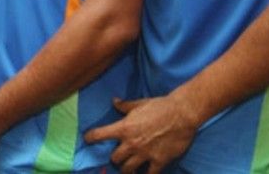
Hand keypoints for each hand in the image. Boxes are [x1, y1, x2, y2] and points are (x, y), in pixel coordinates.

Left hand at [84, 95, 198, 173]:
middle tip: (117, 157)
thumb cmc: (159, 106)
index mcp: (124, 128)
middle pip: (114, 158)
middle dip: (115, 158)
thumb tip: (114, 101)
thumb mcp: (138, 104)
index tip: (87, 139)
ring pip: (127, 169)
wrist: (181, 114)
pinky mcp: (158, 161)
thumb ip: (124, 106)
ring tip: (128, 168)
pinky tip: (144, 173)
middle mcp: (131, 143)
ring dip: (126, 169)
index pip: (99, 135)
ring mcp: (144, 154)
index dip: (91, 138)